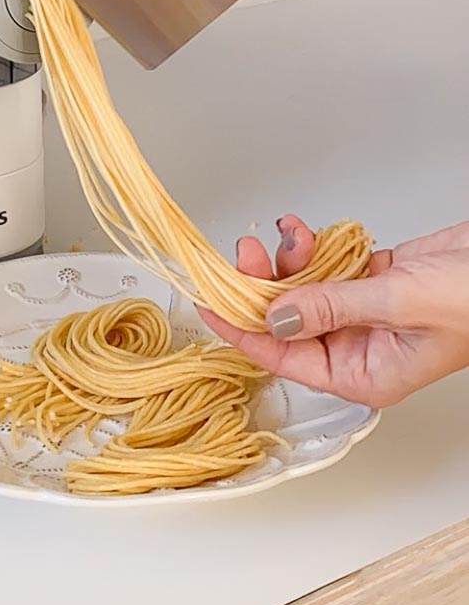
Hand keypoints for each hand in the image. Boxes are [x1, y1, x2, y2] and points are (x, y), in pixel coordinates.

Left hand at [197, 216, 468, 406]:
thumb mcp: (397, 304)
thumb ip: (333, 307)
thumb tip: (276, 316)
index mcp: (364, 374)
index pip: (285, 357)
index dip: (242, 332)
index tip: (208, 305)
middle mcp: (359, 347)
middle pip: (288, 320)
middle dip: (262, 285)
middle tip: (244, 253)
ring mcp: (365, 313)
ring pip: (303, 289)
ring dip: (289, 260)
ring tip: (288, 234)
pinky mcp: (373, 281)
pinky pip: (326, 267)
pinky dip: (310, 247)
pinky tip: (302, 230)